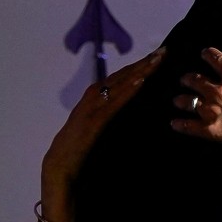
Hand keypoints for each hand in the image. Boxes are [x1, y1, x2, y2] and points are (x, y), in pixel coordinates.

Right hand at [40, 47, 165, 217]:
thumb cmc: (79, 153)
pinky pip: (112, 103)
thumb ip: (109, 119)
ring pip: (115, 84)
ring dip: (137, 71)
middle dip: (141, 64)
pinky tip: (141, 82)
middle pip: (119, 77)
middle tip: (162, 52)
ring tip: (156, 61)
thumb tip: (127, 114)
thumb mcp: (97, 132)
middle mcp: (91, 101)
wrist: (59, 169)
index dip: (136, 68)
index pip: (117, 80)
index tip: (156, 58)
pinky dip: (126, 91)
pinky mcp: (91, 122)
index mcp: (93, 103)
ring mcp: (90, 110)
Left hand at [171, 43, 221, 163]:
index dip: (209, 54)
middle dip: (188, 77)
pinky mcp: (211, 130)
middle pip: (196, 80)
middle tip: (185, 78)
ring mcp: (212, 111)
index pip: (217, 60)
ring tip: (177, 99)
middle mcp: (219, 92)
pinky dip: (181, 125)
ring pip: (188, 101)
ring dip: (181, 99)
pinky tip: (174, 123)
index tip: (204, 52)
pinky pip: (190, 127)